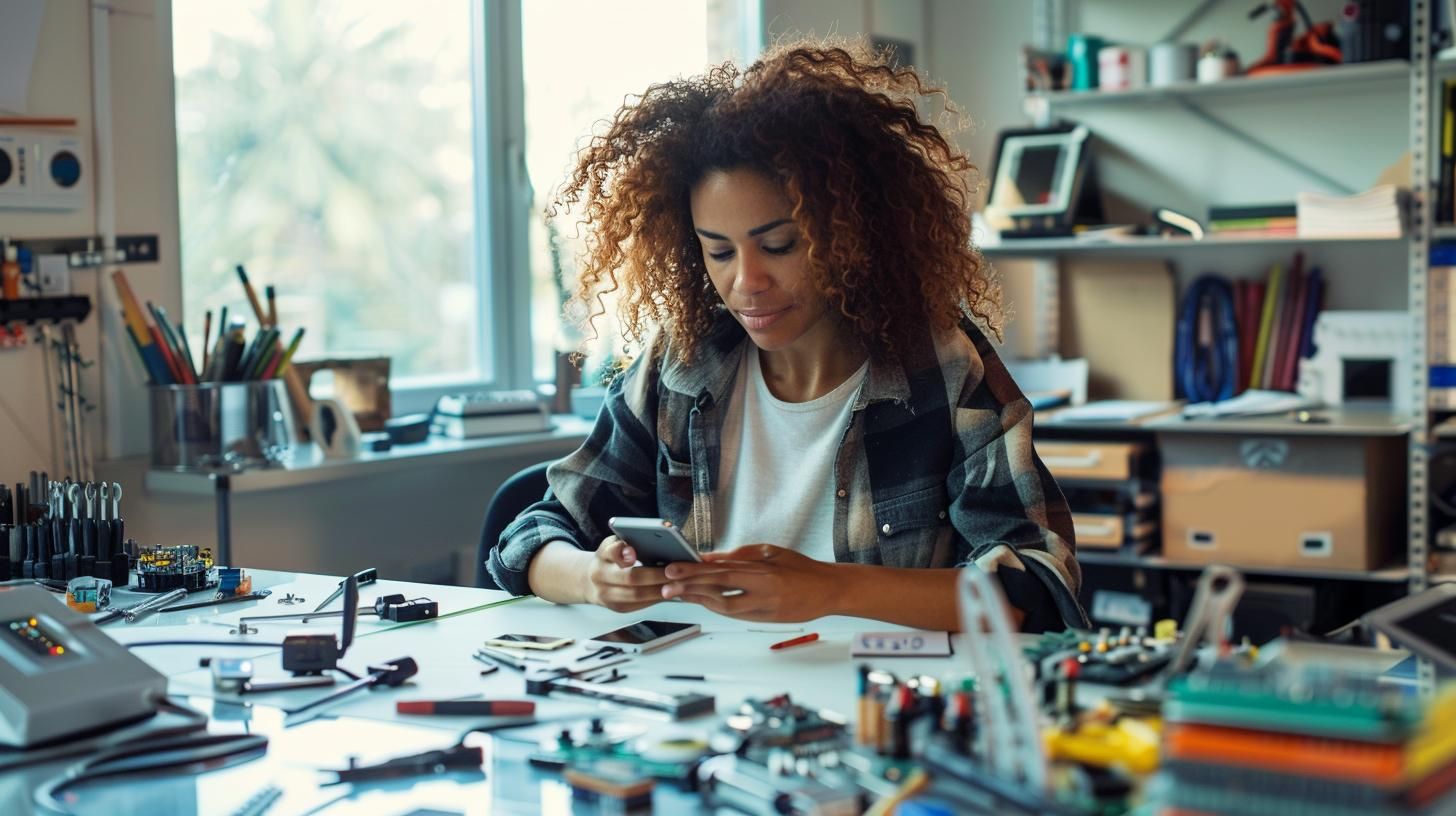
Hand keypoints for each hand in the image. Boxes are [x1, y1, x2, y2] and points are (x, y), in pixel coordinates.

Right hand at [582, 537, 669, 612]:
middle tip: (676, 571)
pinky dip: (658, 597)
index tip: (635, 553)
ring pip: (638, 596)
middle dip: (656, 575)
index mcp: (601, 558)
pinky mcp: (619, 608)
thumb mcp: (611, 545)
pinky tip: (671, 590)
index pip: (611, 553)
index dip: (623, 554)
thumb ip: (621, 545)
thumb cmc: (608, 559)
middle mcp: (601, 579)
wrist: (590, 582)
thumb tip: (631, 550)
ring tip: (678, 583)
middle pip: (631, 578)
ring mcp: (609, 597)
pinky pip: (641, 605)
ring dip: (660, 590)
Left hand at [661, 544, 840, 621]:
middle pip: (718, 590)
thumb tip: (710, 557)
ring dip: (699, 600)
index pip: (721, 571)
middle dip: (689, 587)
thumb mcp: (770, 552)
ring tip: (678, 595)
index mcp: (763, 571)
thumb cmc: (801, 567)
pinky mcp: (767, 619)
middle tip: (666, 586)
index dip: (694, 571)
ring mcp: (764, 608)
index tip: (673, 569)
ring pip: (724, 607)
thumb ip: (740, 556)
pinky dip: (717, 607)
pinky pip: (736, 614)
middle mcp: (762, 591)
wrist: (829, 590)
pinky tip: (702, 602)